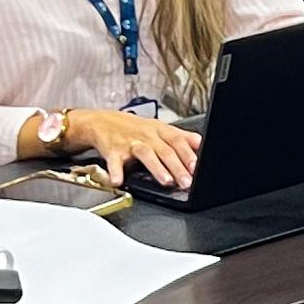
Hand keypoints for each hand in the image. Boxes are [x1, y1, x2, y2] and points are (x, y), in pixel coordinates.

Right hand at [66, 109, 201, 191]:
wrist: (102, 121)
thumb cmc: (134, 127)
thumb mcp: (159, 127)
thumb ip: (180, 136)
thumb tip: (201, 143)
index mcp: (159, 130)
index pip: (177, 140)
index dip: (188, 153)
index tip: (196, 167)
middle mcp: (146, 136)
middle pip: (165, 150)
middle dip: (177, 166)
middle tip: (186, 181)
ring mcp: (130, 143)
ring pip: (145, 154)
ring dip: (156, 168)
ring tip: (166, 181)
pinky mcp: (113, 151)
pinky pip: (114, 162)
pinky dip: (115, 172)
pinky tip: (118, 180)